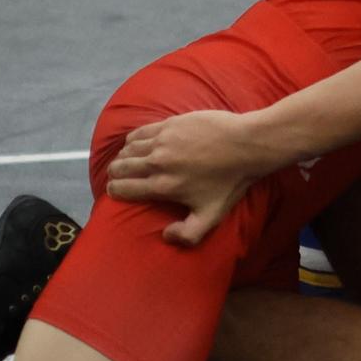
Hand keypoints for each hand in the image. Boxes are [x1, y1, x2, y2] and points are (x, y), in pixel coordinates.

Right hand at [107, 110, 278, 246]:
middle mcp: (157, 162)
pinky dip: (132, 140)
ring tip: (125, 162)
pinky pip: (140, 132)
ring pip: (128, 149)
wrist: (246, 145)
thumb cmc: (230, 182)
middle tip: (117, 177)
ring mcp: (162, 141)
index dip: (114, 191)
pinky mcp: (169, 124)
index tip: (114, 191)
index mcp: (163, 186)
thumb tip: (165, 236)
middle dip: (114, 174)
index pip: (123, 188)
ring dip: (123, 157)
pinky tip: (134, 144)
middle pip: (120, 167)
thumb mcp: (212, 216)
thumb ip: (188, 234)